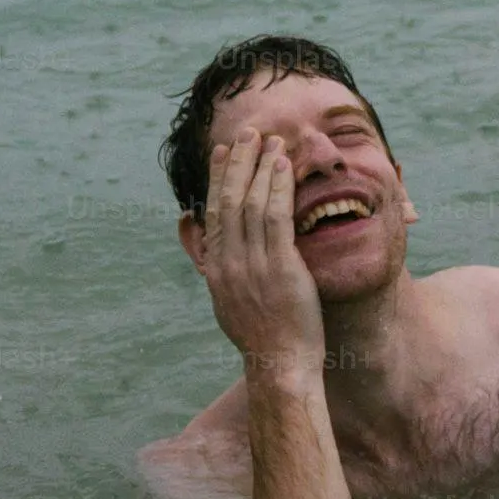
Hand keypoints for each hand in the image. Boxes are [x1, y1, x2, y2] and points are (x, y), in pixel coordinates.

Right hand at [198, 130, 324, 380]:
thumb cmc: (264, 337)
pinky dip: (279, 186)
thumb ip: (225, 273)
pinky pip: (277, 217)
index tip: (223, 152)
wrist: (279, 365)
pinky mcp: (279, 267)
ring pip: (252, 202)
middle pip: (230, 199)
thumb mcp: (232, 303)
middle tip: (247, 133)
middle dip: (238, 162)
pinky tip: (283, 165)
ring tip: (270, 140)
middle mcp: (229, 262)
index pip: (214, 211)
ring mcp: (252, 264)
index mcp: (216, 269)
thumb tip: (217, 252)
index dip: (219, 178)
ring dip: (260, 166)